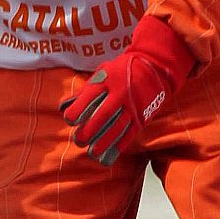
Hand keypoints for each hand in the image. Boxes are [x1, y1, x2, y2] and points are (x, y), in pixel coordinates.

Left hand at [60, 15, 192, 164]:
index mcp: (108, 82)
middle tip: (79, 140)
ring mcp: (134, 106)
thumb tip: (65, 104)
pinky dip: (121, 143)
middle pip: (103, 116)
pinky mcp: (143, 115)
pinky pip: (132, 132)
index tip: (69, 120)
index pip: (89, 97)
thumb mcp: (103, 72)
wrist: (154, 66)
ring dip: (105, 142)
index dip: (78, 110)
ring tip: (93, 152)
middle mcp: (121, 94)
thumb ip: (86, 89)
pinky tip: (112, 152)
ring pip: (118, 127)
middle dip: (90, 130)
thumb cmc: (122, 70)